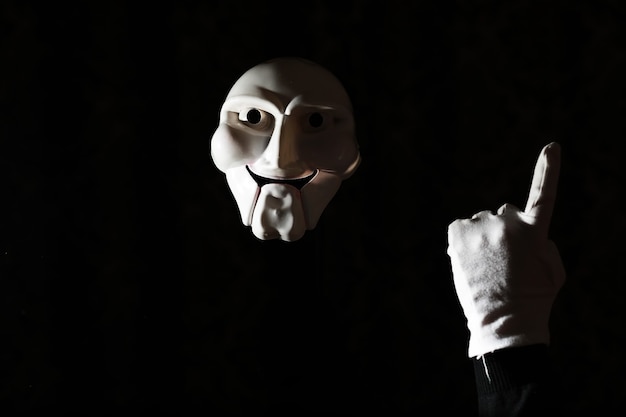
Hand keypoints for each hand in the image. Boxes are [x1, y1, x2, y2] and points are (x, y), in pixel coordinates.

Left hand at [447, 143, 565, 357]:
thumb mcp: (553, 270)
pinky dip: (462, 239)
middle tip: (502, 261)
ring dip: (481, 238)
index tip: (552, 146)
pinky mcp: (458, 232)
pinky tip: (468, 260)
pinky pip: (460, 227)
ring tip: (485, 267)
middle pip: (504, 214)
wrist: (504, 323)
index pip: (543, 193)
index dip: (548, 170)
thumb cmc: (533, 300)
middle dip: (503, 230)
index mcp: (536, 230)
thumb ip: (541, 243)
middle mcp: (509, 222)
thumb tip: (522, 233)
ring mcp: (482, 226)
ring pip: (481, 223)